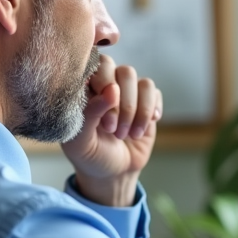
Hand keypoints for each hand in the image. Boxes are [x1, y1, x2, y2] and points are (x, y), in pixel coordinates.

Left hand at [61, 53, 162, 206]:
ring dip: (138, 112)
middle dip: (124, 103)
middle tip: (113, 129)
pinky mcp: (148, 103)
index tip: (103, 115)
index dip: (103, 84)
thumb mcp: (81, 141)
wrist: (113, 173)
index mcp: (86, 88)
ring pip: (143, 83)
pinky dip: (151, 112)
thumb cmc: (90, 155)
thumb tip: (112, 88)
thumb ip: (91, 113)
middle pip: (124, 71)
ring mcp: (130, 93)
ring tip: (128, 135)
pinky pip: (155, 94)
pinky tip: (144, 127)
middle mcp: (109, 85)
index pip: (96, 64)